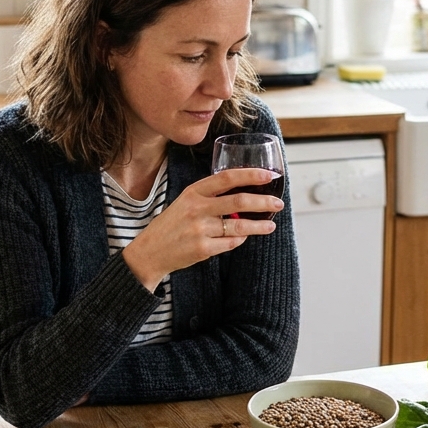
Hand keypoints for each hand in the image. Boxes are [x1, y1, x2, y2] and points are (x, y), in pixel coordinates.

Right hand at [121, 168, 281, 291]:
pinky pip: (231, 244)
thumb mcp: (185, 203)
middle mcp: (197, 209)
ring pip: (239, 227)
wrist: (149, 252)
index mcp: (193, 192)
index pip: (227, 177)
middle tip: (278, 203)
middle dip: (263, 201)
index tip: (268, 175)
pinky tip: (243, 238)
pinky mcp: (202, 249)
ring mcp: (200, 230)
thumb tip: (243, 195)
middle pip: (238, 201)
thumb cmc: (171, 226)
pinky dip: (240, 241)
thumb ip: (209, 198)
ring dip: (259, 226)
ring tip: (270, 225)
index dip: (250, 175)